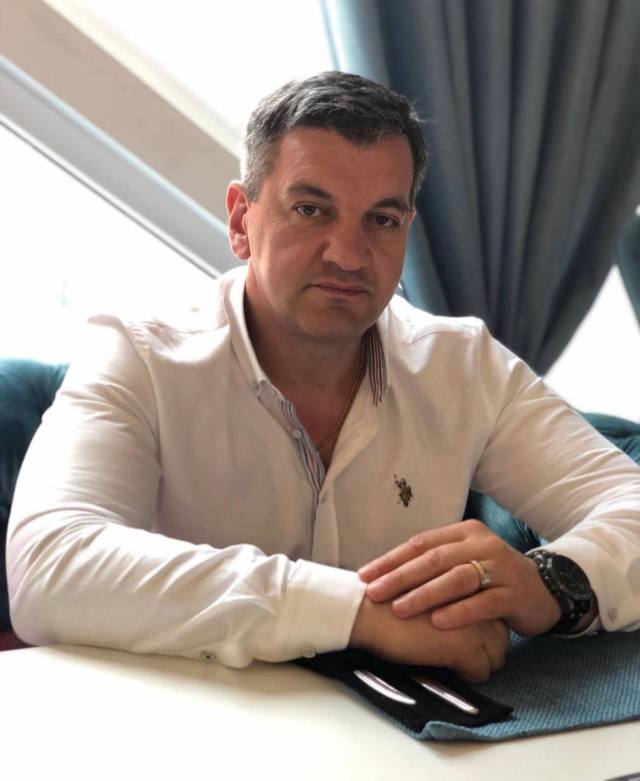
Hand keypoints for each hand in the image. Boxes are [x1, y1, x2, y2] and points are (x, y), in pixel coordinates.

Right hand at [349, 596, 508, 682]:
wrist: (368, 611)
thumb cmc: (388, 601)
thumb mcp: (423, 588)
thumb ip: (445, 594)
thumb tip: (456, 617)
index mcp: (465, 580)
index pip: (490, 612)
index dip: (477, 627)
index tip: (461, 636)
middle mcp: (476, 598)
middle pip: (500, 634)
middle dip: (484, 647)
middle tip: (460, 653)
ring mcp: (474, 621)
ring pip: (496, 655)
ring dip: (479, 663)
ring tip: (454, 663)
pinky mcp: (466, 645)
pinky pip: (482, 671)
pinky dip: (468, 676)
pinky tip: (447, 669)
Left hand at [358, 520, 561, 636]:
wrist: (547, 590)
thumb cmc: (495, 579)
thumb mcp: (466, 562)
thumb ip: (436, 564)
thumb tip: (388, 575)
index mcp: (465, 533)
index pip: (421, 543)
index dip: (391, 559)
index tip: (364, 576)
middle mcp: (482, 544)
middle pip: (435, 559)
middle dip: (400, 576)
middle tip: (374, 592)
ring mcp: (501, 567)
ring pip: (457, 578)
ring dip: (425, 594)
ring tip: (399, 608)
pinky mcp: (515, 593)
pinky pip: (484, 602)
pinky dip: (460, 611)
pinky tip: (438, 621)